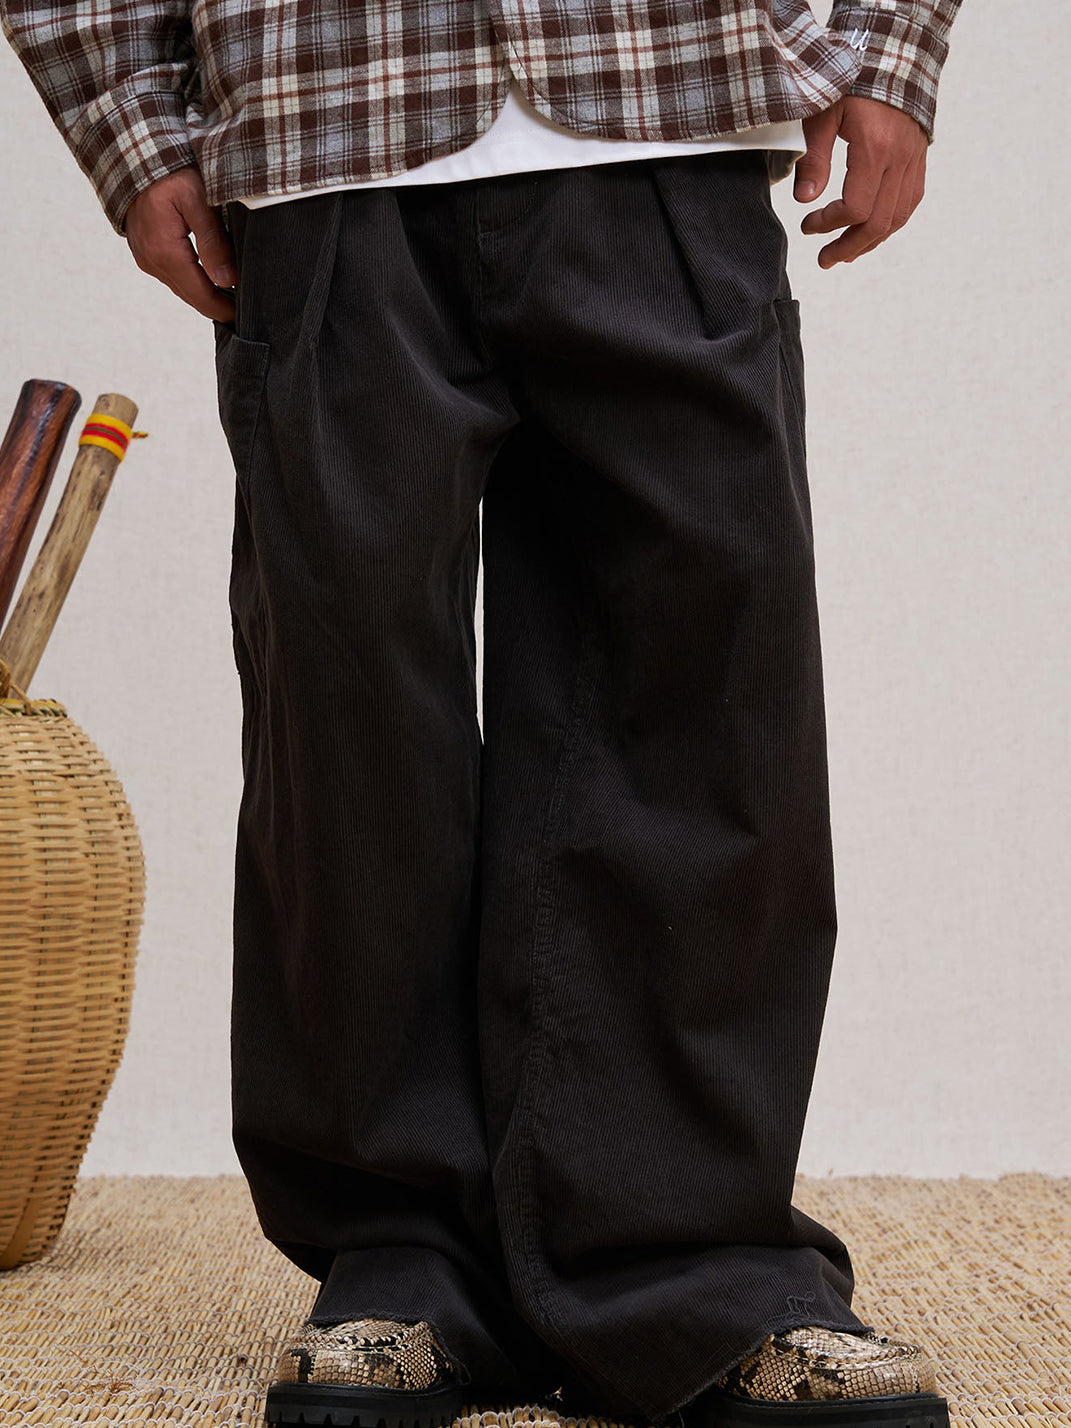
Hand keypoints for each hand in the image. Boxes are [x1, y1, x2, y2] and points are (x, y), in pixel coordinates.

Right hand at [124, 167, 237, 320]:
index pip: (202, 296)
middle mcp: (152, 261)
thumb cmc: (170, 172)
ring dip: (206, 295)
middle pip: (192, 297)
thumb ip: (213, 241)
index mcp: (166, 253)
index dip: (225, 310)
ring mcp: (146, 257)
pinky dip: (192, 281)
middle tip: (246, 312)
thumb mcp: (199, 200)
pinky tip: (211, 279)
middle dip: (218, 307)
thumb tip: (228, 280)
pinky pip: (173, 275)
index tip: (246, 317)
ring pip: (182, 288)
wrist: (134, 155)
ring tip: (234, 299)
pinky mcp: (145, 251)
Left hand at [793, 95, 926, 267]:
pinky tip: (871, 231)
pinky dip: (890, 223)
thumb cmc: (854, 82)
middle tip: (825, 259)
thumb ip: (814, 158)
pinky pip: (909, 202)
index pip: (855, 207)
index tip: (808, 226)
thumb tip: (805, 200)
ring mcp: (913, 161)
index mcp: (875, 148)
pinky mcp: (918, 160)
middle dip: (848, 247)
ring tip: (845, 252)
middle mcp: (899, 159)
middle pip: (878, 223)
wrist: (894, 57)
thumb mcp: (824, 114)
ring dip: (870, 242)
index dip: (829, 225)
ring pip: (897, 218)